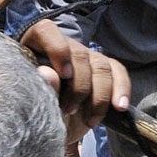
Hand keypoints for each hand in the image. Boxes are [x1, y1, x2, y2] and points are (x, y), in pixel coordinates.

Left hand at [21, 18, 124, 139]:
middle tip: (69, 111)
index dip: (57, 50)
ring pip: (101, 67)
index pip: (46, 32)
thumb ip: (39, 86)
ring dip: (99, 97)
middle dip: (79, 87)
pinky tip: (119, 107)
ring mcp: (87, 57)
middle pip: (79, 56)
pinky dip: (121, 90)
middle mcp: (65, 47)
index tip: (64, 75)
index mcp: (36, 47)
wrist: (52, 125)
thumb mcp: (34, 102)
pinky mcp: (104, 69)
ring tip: (90, 120)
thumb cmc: (37, 109)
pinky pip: (118, 72)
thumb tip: (48, 74)